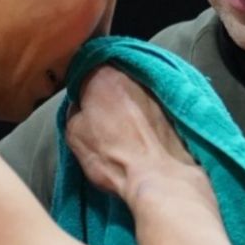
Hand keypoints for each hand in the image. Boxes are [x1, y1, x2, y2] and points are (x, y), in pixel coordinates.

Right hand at [64, 66, 199, 203]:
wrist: (157, 176)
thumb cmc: (114, 157)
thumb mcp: (74, 134)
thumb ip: (73, 111)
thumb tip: (80, 107)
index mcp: (103, 76)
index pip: (85, 68)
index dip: (81, 86)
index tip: (80, 100)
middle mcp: (131, 75)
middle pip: (112, 76)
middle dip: (105, 91)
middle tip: (99, 114)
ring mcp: (154, 89)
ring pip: (133, 89)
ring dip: (126, 101)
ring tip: (122, 127)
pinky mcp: (171, 105)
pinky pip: (151, 102)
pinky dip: (144, 112)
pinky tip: (140, 132)